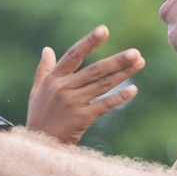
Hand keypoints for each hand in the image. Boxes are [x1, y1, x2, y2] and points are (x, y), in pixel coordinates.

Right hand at [27, 26, 142, 144]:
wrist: (38, 145)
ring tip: (140, 64)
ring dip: (123, 74)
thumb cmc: (38, 118)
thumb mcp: (36, 92)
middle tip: (136, 53)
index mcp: (54, 79)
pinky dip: (119, 98)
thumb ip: (43, 70)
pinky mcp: (81, 118)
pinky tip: (133, 90)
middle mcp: (63, 88)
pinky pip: (104, 106)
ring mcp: (73, 103)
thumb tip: (47, 49)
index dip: (89, 42)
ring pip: (103, 85)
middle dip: (117, 61)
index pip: (74, 55)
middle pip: (95, 70)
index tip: (104, 30)